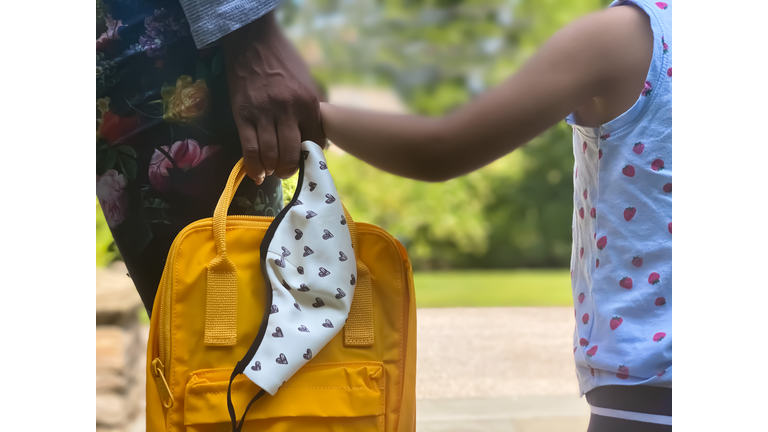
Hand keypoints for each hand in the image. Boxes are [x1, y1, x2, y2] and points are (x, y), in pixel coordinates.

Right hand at [222, 12, 324, 183]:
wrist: (254, 41)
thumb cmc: (284, 61)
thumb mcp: (307, 82)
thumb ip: (312, 109)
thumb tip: (318, 137)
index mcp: (307, 103)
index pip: (314, 141)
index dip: (310, 155)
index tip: (305, 160)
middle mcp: (287, 111)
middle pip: (291, 153)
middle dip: (290, 169)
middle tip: (286, 172)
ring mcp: (263, 114)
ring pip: (270, 154)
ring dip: (272, 169)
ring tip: (272, 171)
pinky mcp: (243, 115)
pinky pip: (249, 148)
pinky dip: (253, 166)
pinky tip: (257, 173)